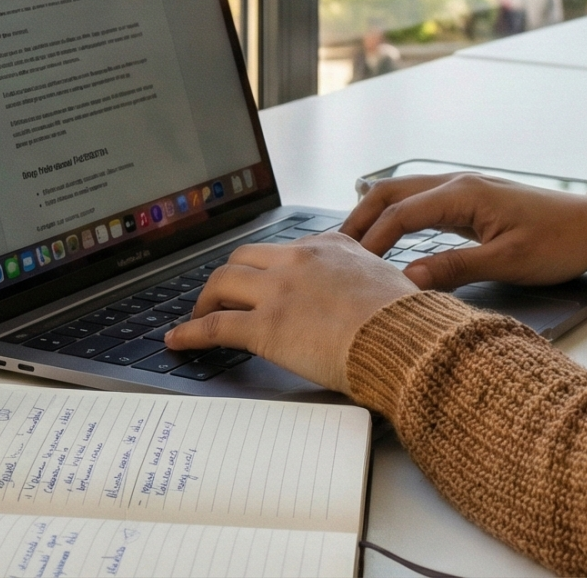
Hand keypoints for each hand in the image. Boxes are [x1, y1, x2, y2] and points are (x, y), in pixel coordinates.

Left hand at [163, 233, 415, 391]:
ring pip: (221, 283)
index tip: (259, 281)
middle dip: (227, 279)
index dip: (264, 269)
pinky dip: (190, 332)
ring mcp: (279, 291)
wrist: (406, 339)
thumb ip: (365, 280)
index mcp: (330, 247)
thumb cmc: (407, 321)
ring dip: (204, 300)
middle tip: (219, 298)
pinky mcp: (266, 326)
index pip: (283, 251)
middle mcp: (299, 260)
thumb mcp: (388, 282)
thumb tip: (367, 296)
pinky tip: (179, 340)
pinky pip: (215, 325)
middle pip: (243, 258)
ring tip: (197, 317)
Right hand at [341, 173, 586, 290]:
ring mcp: (464, 190)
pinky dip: (396, 216)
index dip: (371, 241)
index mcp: (463, 193)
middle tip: (333, 250)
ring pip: (404, 194)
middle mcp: (458, 184)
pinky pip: (421, 203)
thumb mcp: (508, 261)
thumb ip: (456, 269)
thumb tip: (408, 280)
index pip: (400, 214)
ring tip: (350, 244)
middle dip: (359, 219)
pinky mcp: (470, 202)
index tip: (351, 269)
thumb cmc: (559, 242)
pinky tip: (387, 233)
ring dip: (374, 214)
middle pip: (392, 193)